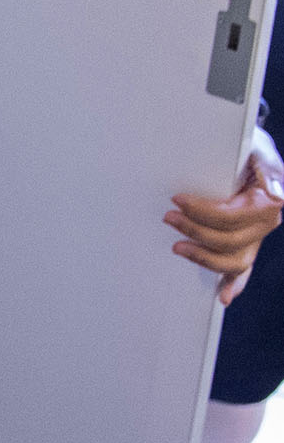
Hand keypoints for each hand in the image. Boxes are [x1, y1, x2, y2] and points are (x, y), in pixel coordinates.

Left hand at [167, 133, 283, 305]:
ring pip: (233, 261)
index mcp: (269, 202)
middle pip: (229, 241)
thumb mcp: (255, 146)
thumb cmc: (249, 147)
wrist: (250, 152)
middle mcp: (266, 223)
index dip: (203, 212)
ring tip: (177, 246)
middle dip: (195, 230)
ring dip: (203, 258)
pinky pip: (242, 270)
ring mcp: (256, 236)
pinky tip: (223, 296)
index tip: (178, 200)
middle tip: (169, 217)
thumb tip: (274, 190)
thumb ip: (265, 164)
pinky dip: (234, 284)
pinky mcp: (247, 243)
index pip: (232, 217)